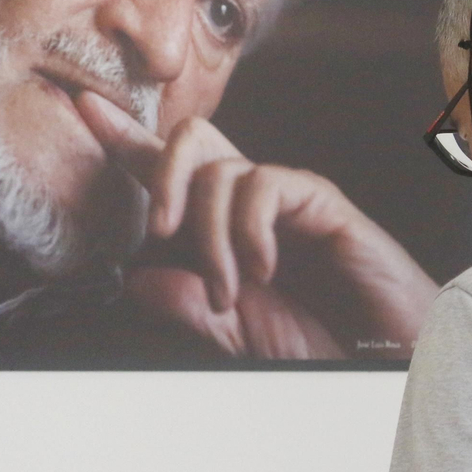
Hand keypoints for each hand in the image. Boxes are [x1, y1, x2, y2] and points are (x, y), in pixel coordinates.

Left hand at [76, 92, 436, 359]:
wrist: (389, 363)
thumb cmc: (324, 347)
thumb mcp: (238, 337)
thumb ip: (189, 309)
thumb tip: (137, 277)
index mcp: (226, 230)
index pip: (168, 173)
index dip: (125, 139)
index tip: (82, 108)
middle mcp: (253, 205)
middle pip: (189, 142)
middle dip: (159, 170)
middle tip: (161, 228)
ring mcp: (287, 199)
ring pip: (217, 172)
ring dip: (210, 238)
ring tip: (231, 293)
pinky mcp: (321, 202)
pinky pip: (264, 185)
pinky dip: (250, 229)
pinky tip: (264, 269)